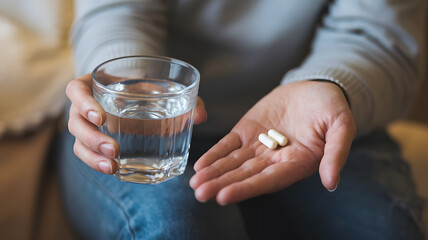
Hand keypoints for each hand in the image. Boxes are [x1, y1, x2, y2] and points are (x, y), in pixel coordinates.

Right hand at [66, 73, 207, 173]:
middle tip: (114, 149)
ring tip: (113, 167)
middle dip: (92, 138)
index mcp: (95, 85)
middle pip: (75, 122)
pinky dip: (98, 163)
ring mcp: (87, 126)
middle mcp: (85, 106)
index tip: (101, 117)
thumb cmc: (146, 89)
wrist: (137, 94)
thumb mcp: (162, 88)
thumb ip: (183, 98)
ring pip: (78, 143)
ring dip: (93, 157)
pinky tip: (114, 170)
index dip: (83, 103)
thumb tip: (201, 116)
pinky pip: (88, 155)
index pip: (76, 90)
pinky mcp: (93, 142)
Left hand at [190, 81, 355, 204]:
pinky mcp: (247, 132)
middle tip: (200, 193)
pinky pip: (228, 145)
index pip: (268, 180)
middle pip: (245, 175)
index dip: (246, 188)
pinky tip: (200, 165)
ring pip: (233, 163)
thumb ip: (336, 153)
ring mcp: (258, 146)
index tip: (224, 196)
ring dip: (214, 173)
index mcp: (296, 163)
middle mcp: (274, 160)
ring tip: (195, 184)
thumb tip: (331, 182)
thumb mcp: (342, 126)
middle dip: (222, 184)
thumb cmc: (332, 108)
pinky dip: (214, 154)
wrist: (315, 88)